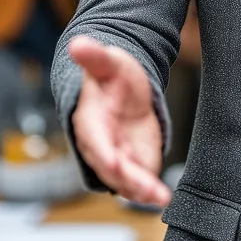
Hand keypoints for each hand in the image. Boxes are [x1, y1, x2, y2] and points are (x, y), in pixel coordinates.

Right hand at [68, 35, 170, 206]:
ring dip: (140, 191)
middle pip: (110, 168)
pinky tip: (163, 197)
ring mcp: (117, 157)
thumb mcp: (108, 62)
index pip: (95, 140)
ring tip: (158, 196)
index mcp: (90, 121)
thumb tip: (77, 43)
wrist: (122, 89)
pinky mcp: (134, 163)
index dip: (103, 152)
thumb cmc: (111, 75)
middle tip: (146, 187)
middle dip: (127, 178)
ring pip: (125, 181)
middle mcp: (100, 145)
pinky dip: (150, 192)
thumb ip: (94, 56)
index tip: (115, 162)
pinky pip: (140, 182)